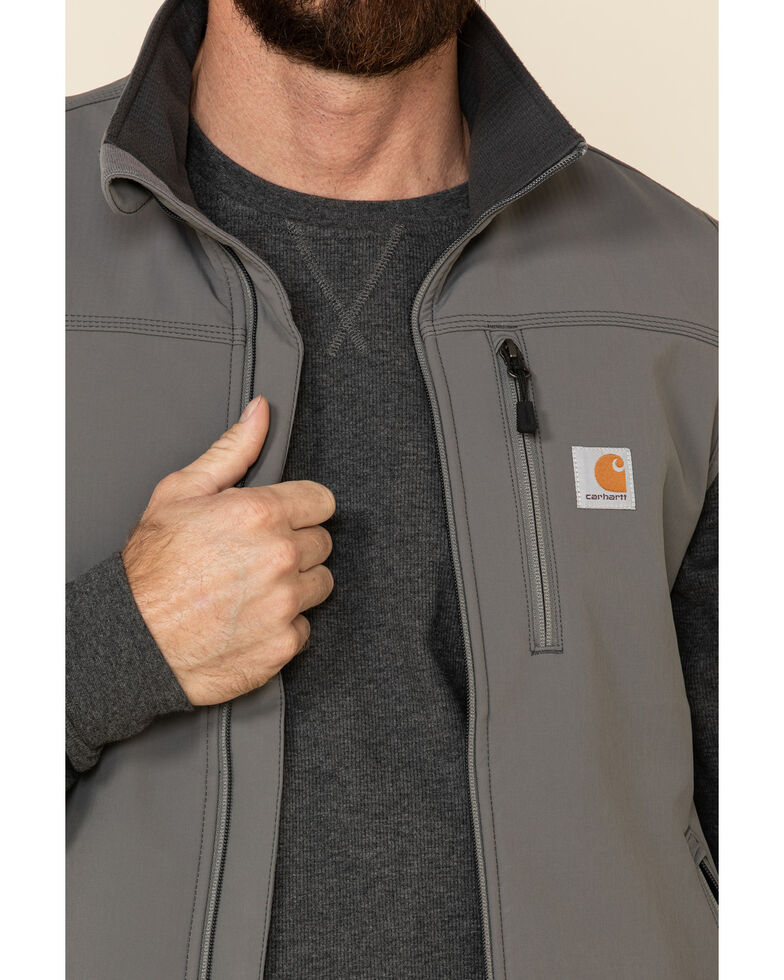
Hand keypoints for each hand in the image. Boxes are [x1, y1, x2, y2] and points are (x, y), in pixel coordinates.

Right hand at [121, 395, 334, 704]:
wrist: (133, 639)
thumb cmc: (150, 568)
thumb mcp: (181, 492)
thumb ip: (232, 450)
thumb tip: (260, 414)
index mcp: (261, 513)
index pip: (322, 501)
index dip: (301, 508)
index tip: (283, 519)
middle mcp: (280, 557)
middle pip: (323, 542)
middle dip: (296, 545)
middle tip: (257, 555)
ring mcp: (285, 603)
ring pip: (320, 584)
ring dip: (296, 585)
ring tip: (253, 587)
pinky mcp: (284, 642)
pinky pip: (305, 627)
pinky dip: (283, 625)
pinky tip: (251, 618)